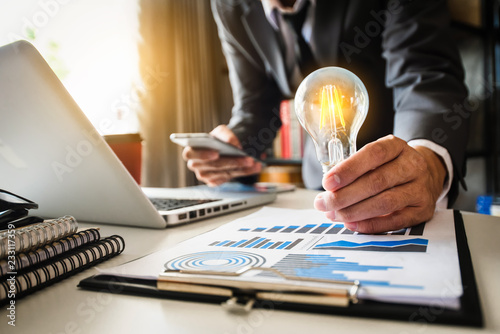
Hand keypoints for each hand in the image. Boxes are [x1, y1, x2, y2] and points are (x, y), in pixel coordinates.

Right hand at [182, 125, 262, 185]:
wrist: (226, 147)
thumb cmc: (219, 139)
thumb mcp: (222, 131)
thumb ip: (226, 135)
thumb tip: (232, 144)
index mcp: (192, 151)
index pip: (190, 154)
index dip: (202, 155)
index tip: (216, 153)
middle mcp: (195, 165)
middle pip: (212, 166)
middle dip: (231, 162)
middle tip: (246, 158)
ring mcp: (205, 175)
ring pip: (223, 173)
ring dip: (241, 168)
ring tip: (253, 162)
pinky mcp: (214, 181)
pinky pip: (229, 178)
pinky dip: (244, 172)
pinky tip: (253, 167)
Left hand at [314, 135, 446, 232]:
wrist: (426, 175)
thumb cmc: (390, 166)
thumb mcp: (376, 158)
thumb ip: (355, 169)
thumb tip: (329, 190)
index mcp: (396, 146)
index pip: (373, 154)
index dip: (348, 169)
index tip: (327, 182)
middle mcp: (412, 165)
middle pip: (376, 182)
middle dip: (344, 195)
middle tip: (323, 203)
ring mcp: (420, 188)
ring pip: (385, 203)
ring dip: (354, 211)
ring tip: (334, 214)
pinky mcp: (422, 210)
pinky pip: (395, 221)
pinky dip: (370, 225)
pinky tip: (352, 224)